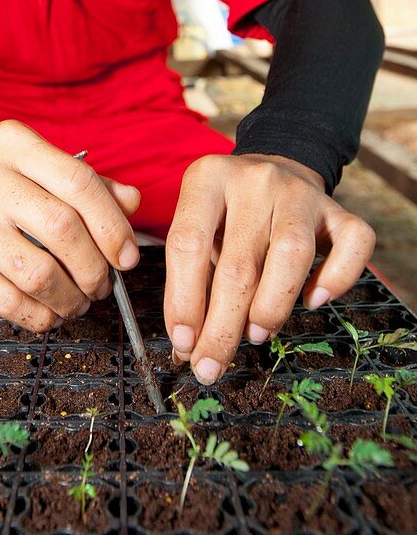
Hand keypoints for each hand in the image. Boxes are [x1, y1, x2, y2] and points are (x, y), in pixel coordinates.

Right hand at [0, 120, 140, 331]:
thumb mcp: (33, 166)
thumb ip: (85, 183)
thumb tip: (132, 202)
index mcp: (12, 143)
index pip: (78, 181)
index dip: (112, 225)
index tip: (126, 256)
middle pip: (62, 228)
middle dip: (94, 267)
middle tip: (102, 284)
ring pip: (38, 272)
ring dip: (70, 298)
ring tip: (78, 301)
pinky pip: (8, 301)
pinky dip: (40, 316)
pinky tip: (49, 313)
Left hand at [163, 153, 375, 385]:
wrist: (278, 168)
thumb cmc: (229, 214)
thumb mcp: (200, 227)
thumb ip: (190, 276)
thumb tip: (188, 345)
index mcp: (207, 178)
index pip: (187, 243)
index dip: (183, 299)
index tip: (183, 343)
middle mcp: (254, 179)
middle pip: (239, 262)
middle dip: (222, 326)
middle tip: (211, 366)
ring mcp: (299, 192)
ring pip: (293, 254)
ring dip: (271, 306)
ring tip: (256, 336)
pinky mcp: (338, 208)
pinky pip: (352, 244)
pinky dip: (336, 279)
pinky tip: (313, 300)